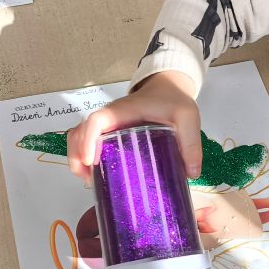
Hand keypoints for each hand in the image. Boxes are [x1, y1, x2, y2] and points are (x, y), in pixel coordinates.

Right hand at [66, 71, 200, 181]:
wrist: (167, 88)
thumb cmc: (173, 99)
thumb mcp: (187, 117)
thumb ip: (190, 143)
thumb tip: (191, 174)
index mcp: (123, 111)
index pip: (96, 120)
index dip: (88, 139)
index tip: (91, 161)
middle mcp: (109, 117)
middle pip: (78, 131)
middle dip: (77, 155)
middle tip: (88, 179)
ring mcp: (106, 125)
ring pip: (78, 137)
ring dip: (77, 158)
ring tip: (89, 180)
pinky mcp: (108, 132)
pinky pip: (87, 141)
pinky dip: (83, 156)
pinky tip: (96, 173)